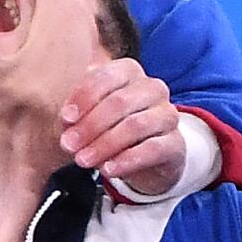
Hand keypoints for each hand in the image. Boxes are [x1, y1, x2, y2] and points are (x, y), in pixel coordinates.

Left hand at [61, 58, 184, 195]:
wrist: (147, 156)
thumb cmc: (114, 126)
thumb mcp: (91, 116)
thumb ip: (78, 114)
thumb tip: (67, 121)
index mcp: (130, 72)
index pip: (106, 77)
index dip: (84, 97)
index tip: (65, 119)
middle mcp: (153, 88)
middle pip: (120, 102)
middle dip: (90, 125)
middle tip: (69, 145)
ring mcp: (168, 115)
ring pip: (135, 126)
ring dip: (104, 144)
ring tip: (83, 160)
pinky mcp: (176, 143)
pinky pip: (152, 149)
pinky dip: (127, 160)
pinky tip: (108, 170)